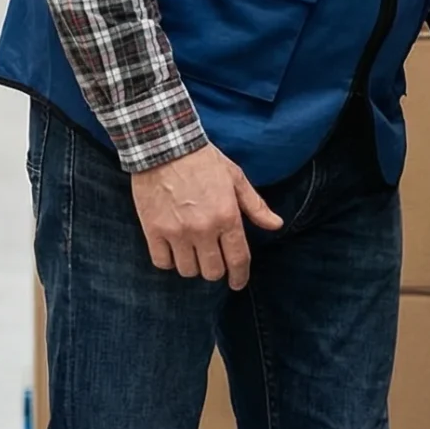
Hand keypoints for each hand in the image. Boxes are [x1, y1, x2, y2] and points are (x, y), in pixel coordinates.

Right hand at [130, 143, 284, 289]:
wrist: (164, 145)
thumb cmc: (203, 160)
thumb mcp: (235, 178)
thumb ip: (255, 206)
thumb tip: (276, 225)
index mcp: (227, 216)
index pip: (238, 260)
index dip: (239, 277)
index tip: (237, 283)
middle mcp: (204, 229)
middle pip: (212, 272)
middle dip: (215, 270)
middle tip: (212, 260)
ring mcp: (177, 232)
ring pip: (187, 270)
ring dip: (192, 265)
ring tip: (191, 251)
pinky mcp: (154, 230)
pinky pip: (162, 262)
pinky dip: (168, 261)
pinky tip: (172, 249)